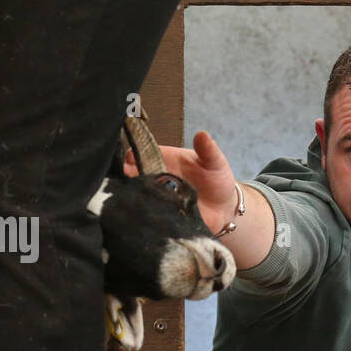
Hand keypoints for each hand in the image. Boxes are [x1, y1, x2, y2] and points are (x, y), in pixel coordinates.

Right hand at [124, 130, 239, 233]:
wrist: (224, 208)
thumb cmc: (217, 179)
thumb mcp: (214, 162)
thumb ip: (208, 150)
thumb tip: (202, 134)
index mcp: (163, 160)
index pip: (139, 154)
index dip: (131, 156)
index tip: (129, 159)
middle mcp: (155, 179)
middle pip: (131, 176)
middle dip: (126, 178)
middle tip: (126, 180)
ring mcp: (156, 198)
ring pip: (136, 196)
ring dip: (133, 196)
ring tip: (132, 197)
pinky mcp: (161, 216)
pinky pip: (147, 216)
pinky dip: (143, 216)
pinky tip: (143, 216)